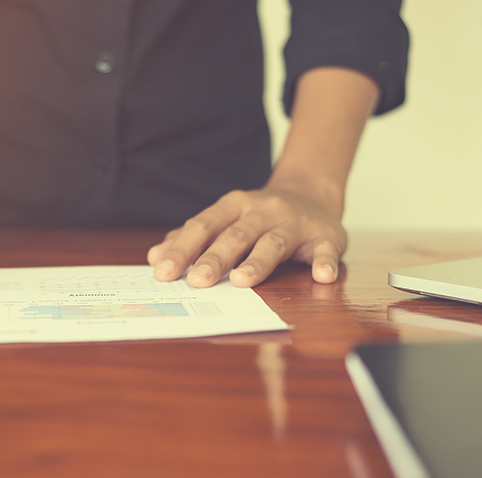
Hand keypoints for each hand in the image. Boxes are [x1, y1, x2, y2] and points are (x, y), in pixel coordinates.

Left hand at [147, 182, 346, 287]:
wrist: (312, 193)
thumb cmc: (258, 216)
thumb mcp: (224, 219)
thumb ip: (192, 238)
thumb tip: (155, 257)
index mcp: (233, 207)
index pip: (203, 226)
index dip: (183, 249)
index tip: (163, 272)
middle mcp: (262, 211)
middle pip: (236, 235)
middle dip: (215, 258)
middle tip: (197, 281)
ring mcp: (294, 222)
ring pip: (274, 242)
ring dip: (259, 262)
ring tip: (242, 281)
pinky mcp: (324, 235)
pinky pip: (326, 248)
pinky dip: (325, 261)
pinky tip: (322, 277)